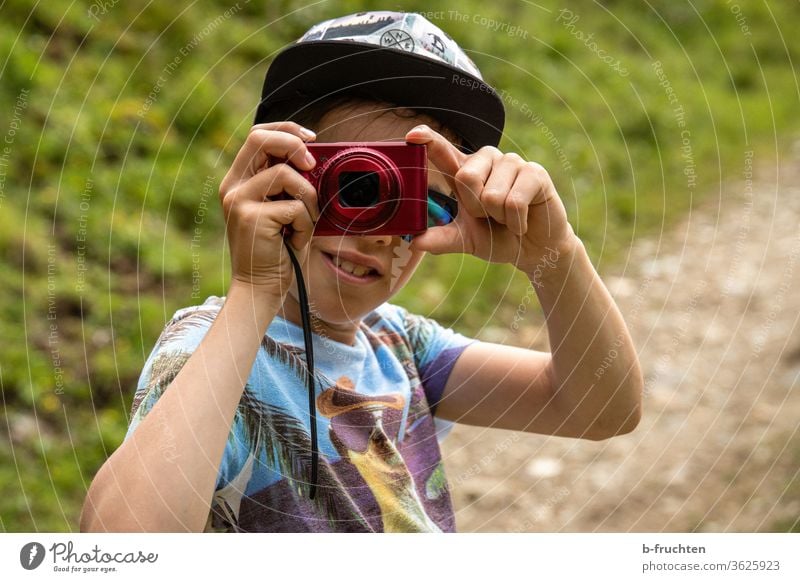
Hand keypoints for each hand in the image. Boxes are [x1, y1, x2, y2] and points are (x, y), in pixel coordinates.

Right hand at [219, 122, 318, 295]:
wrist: (261, 288)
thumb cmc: (279, 251)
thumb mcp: (284, 209)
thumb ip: (290, 184)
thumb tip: (315, 158)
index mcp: (240, 180)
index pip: (258, 135)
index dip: (287, 130)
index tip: (312, 140)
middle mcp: (233, 186)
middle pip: (261, 138)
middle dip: (295, 145)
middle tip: (313, 165)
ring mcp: (238, 201)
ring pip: (286, 174)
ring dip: (309, 199)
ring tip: (304, 224)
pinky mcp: (250, 217)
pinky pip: (295, 206)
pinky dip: (305, 225)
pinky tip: (295, 241)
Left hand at [405, 125, 577, 273]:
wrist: (533, 249)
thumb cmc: (497, 238)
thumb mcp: (465, 240)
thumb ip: (441, 239)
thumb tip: (416, 242)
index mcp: (464, 171)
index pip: (443, 150)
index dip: (429, 140)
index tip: (412, 135)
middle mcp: (486, 160)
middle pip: (466, 177)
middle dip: (476, 208)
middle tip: (489, 216)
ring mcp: (511, 163)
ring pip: (492, 194)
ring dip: (499, 217)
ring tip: (508, 217)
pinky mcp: (535, 172)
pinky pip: (514, 202)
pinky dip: (516, 222)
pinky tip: (523, 221)